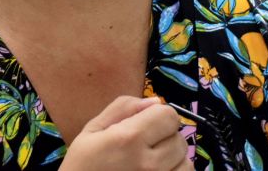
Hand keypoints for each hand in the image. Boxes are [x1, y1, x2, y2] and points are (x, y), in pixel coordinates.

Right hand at [60, 96, 193, 170]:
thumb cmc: (82, 166)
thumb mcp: (92, 130)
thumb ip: (123, 108)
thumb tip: (155, 102)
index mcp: (129, 138)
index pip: (168, 115)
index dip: (158, 116)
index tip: (146, 124)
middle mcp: (149, 162)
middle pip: (178, 138)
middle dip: (164, 137)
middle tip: (144, 146)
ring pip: (185, 161)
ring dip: (173, 159)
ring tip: (152, 162)